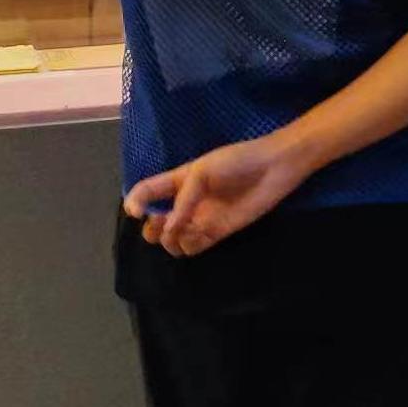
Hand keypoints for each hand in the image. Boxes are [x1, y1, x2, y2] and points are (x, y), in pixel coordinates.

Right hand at [124, 134, 307, 255]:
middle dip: (151, 229)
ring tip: (179, 230)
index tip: (135, 212)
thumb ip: (183, 199)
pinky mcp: (217, 232)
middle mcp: (186, 203)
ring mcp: (201, 219)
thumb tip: (169, 228)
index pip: (146, 192)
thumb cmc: (237, 160)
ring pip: (173, 241)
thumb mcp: (202, 171)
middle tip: (161, 223)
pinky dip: (188, 245)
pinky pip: (194, 246)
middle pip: (156, 226)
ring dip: (170, 240)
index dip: (135, 202)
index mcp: (178, 181)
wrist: (272, 168)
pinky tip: (196, 234)